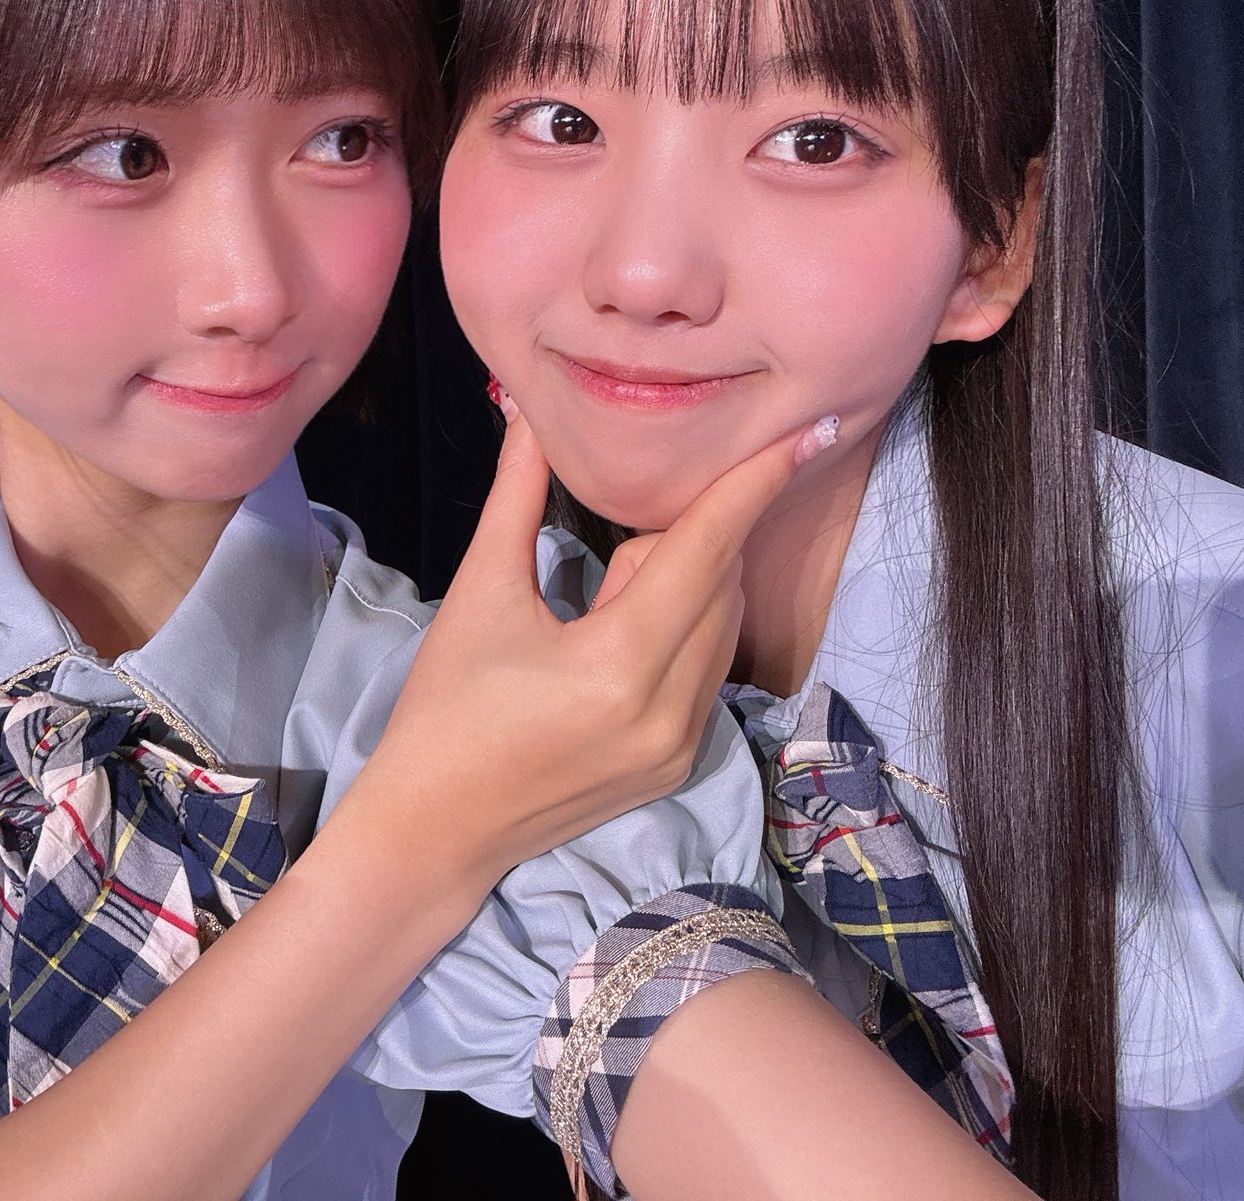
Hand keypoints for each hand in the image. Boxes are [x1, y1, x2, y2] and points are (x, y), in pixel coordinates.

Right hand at [332, 405, 816, 889]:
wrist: (435, 829)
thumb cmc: (444, 708)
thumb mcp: (480, 594)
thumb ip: (517, 496)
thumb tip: (531, 414)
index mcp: (619, 664)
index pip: (706, 550)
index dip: (753, 484)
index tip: (807, 432)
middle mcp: (670, 710)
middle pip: (722, 581)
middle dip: (680, 542)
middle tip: (604, 565)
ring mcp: (682, 744)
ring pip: (723, 625)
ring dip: (683, 588)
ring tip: (599, 615)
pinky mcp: (680, 764)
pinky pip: (710, 668)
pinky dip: (682, 632)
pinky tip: (615, 648)